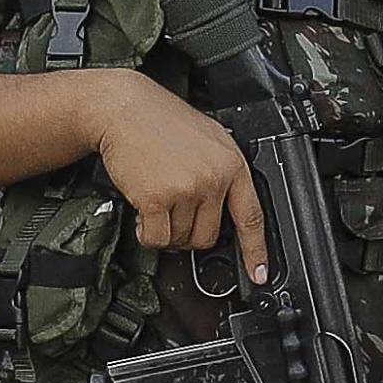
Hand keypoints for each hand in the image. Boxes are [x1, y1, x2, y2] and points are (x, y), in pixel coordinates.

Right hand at [85, 82, 268, 279]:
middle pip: (208, 236)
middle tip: (174, 215)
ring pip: (180, 239)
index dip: (256, 250)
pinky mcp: (156, 198)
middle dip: (188, 233)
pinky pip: (156, 238)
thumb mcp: (210, 137)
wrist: (124, 108)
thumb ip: (222, 170)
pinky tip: (142, 214)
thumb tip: (224, 206)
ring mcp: (185, 190)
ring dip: (165, 230)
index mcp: (231, 164)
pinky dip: (146, 233)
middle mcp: (212, 179)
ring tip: (156, 202)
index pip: (251, 217)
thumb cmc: (160, 120)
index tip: (258, 274)